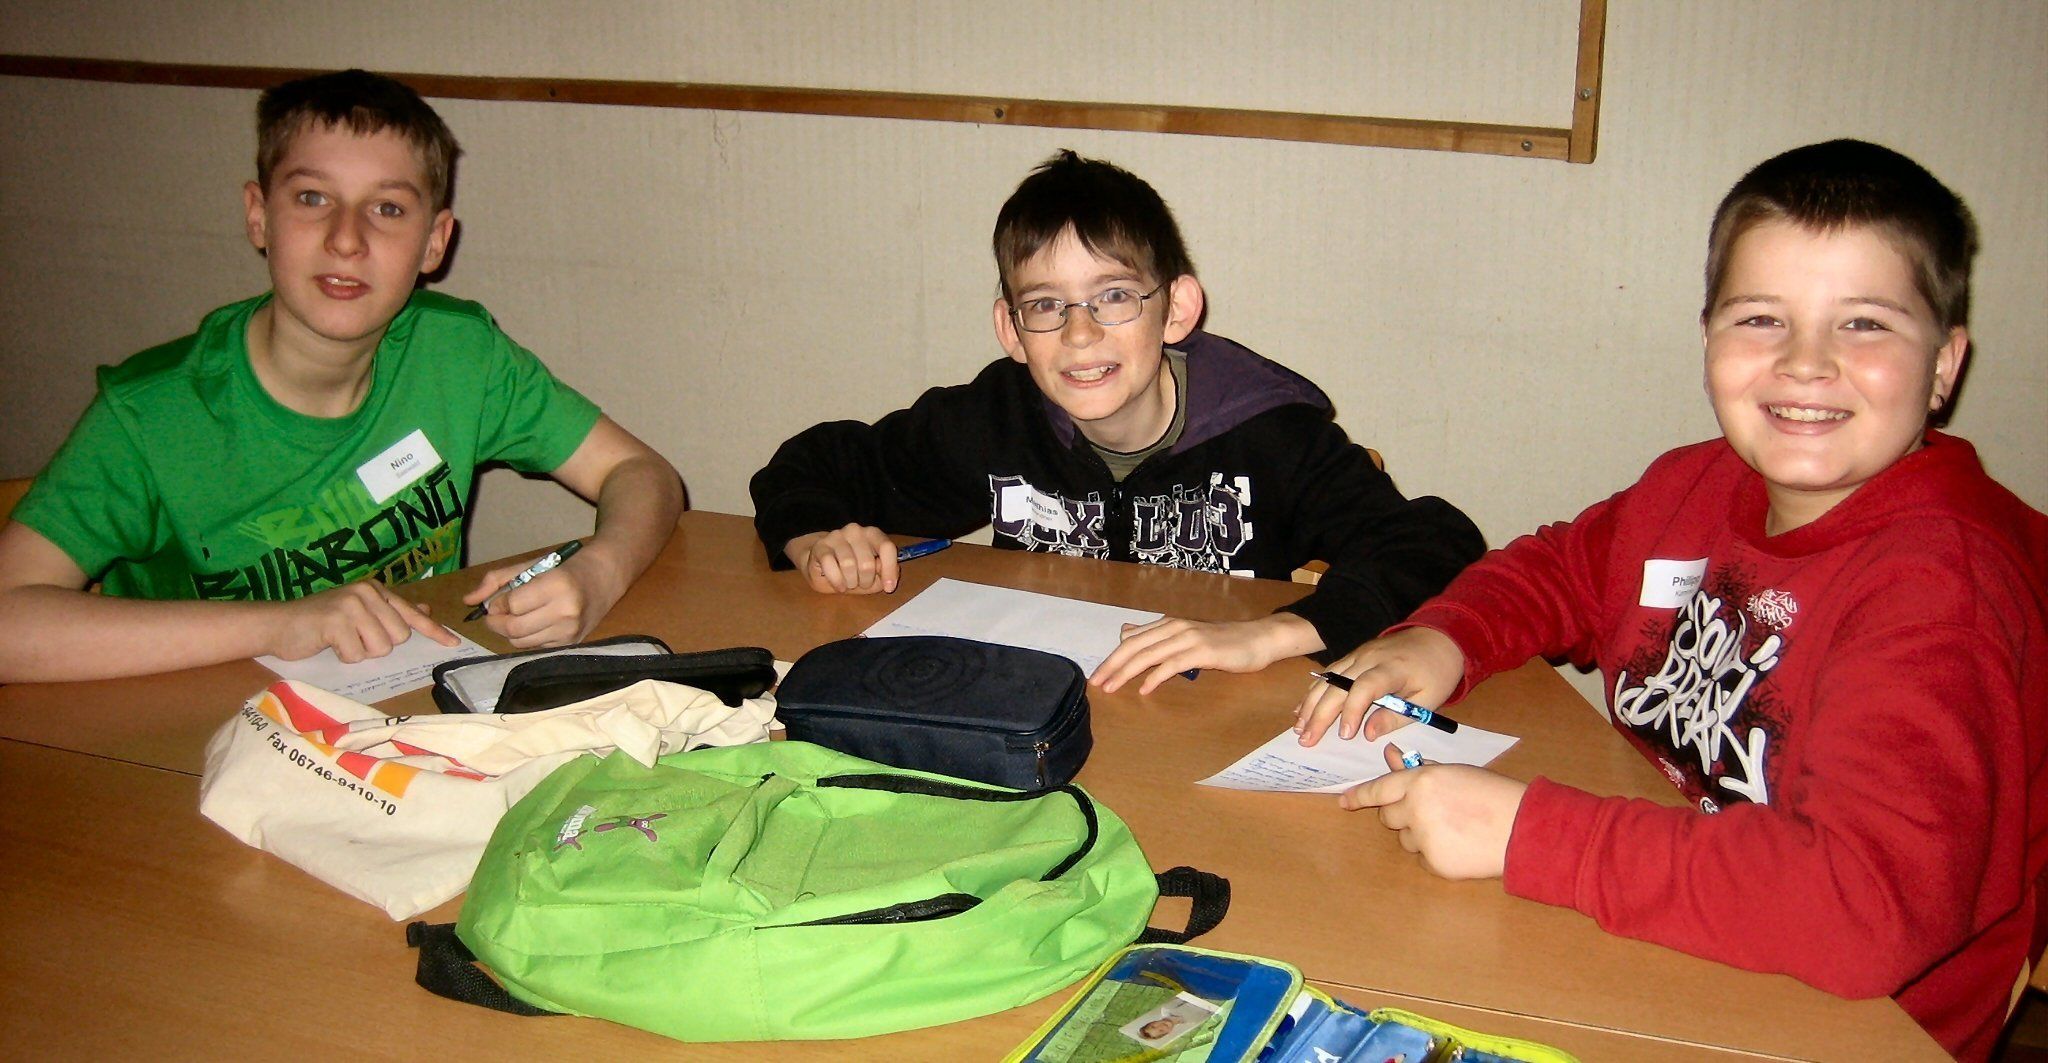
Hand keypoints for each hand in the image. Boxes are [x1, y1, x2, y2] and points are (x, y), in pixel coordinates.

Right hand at [272, 580, 459, 662]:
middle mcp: (366, 592)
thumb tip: (425, 608)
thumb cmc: (320, 623)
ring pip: (380, 648)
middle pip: (398, 637)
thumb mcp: (358, 612)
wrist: (278, 624)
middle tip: (352, 637)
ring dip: (359, 652)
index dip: (433, 631)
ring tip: (340, 640)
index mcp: (375, 590)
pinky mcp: (336, 622)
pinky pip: (357, 654)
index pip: (411, 614)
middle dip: (377, 646)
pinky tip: (329, 644)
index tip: (453, 643)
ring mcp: (351, 605)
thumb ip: (390, 611)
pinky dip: (343, 656)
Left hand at [462, 548, 623, 647]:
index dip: (498, 604)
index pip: (512, 605)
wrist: (605, 577)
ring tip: (513, 618)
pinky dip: (526, 638)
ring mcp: (570, 631)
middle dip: (496, 623)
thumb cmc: (565, 567)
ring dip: (509, 632)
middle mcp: (566, 612)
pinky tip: (532, 624)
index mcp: (557, 585)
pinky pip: (535, 647)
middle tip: (494, 614)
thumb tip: (468, 600)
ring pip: (521, 642)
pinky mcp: (571, 643)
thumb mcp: (531, 565)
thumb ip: (496, 580)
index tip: (499, 599)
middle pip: (514, 628)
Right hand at [784, 524, 899, 594]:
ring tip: (848, 584)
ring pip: (848, 565)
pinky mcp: (821, 546)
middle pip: (867, 562)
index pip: (886, 547)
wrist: (820, 564)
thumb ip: (882, 575)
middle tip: (860, 584)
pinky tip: (839, 585)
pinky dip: (837, 581)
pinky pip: (830, 566)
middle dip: (865, 581)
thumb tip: (887, 578)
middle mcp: (855, 531)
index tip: (888, 588)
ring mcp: (837, 536)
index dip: (889, 569)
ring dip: (850, 582)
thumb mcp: (872, 577)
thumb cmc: (851, 571)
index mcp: (873, 534)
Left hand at [1091, 613, 1320, 693]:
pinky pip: (1172, 665)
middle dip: (1112, 665)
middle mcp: (1174, 627)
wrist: (1258, 639)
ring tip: (1111, 688)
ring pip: (1149, 655)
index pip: (1132, 640)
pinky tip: (1144, 689)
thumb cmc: (1223, 642)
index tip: (1097, 675)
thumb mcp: (1186, 637)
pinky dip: (1155, 677)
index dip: (1112, 657)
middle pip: (1134, 646)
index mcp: (1168, 624)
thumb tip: (1126, 633)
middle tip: (1096, 683)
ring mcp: (1188, 638)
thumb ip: (1158, 636)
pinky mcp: (1202, 651)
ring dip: (1126, 672)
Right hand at [1294, 627, 1464, 745]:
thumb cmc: (1437, 672)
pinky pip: (1329, 673)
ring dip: (1310, 704)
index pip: (1366, 687)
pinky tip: (1303, 709)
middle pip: (1338, 685)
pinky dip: (1314, 691)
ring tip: (1299, 729)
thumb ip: (1397, 717)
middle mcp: (1370, 658)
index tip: (1344, 735)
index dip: (1352, 710)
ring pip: (1327, 679)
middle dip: (1320, 714)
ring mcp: (1358, 654)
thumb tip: (1368, 734)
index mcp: (1393, 669)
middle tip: (1307, 740)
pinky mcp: (1353, 654)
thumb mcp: (1429, 700)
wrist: (1438, 637)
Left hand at [1339, 750, 1525, 879]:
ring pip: (1405, 839)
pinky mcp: (1435, 862)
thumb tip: (1389, 754)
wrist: (1522, 827)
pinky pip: (1422, 858)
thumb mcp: (1454, 773)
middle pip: (1387, 817)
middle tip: (1429, 813)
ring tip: (1454, 828)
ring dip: (1420, 835)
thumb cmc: (1491, 794)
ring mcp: (1424, 837)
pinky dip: (1435, 854)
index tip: (1344, 802)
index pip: (1378, 789)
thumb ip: (1419, 768)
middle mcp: (1416, 808)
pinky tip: (1460, 845)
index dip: (1359, 796)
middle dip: (1401, 815)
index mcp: (1421, 781)